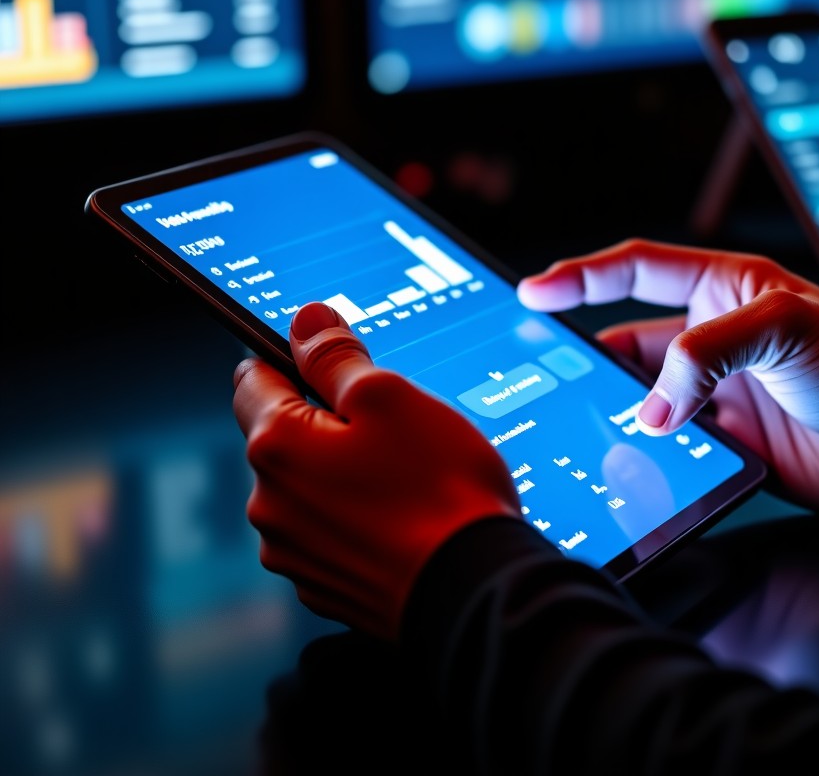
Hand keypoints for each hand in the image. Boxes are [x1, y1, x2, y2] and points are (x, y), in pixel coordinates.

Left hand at [233, 301, 521, 640]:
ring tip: (405, 476)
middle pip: (284, 437)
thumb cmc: (438, 490)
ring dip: (342, 473)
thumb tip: (305, 321)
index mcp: (277, 447)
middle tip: (390, 425)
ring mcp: (294, 553)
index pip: (253, 379)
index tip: (323, 360)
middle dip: (326, 422)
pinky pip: (330, 532)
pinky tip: (403, 516)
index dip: (291, 361)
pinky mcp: (324, 587)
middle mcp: (270, 505)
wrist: (473, 589)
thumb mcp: (390, 396)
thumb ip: (336, 355)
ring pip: (309, 487)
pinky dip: (356, 518)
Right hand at [517, 241, 818, 518]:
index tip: (533, 293)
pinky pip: (669, 446)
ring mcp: (717, 393)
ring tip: (584, 425)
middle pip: (627, 341)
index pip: (636, 269)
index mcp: (723, 288)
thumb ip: (705, 353)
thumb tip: (652, 407)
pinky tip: (631, 463)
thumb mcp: (785, 328)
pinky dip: (646, 455)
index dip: (580, 277)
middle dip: (587, 358)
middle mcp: (713, 338)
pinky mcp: (727, 443)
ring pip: (642, 399)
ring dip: (618, 412)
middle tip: (544, 377)